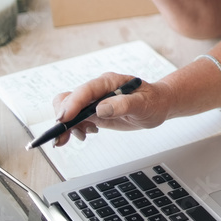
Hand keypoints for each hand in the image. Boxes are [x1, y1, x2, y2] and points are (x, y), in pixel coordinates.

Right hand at [51, 72, 172, 146]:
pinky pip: (75, 119)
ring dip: (67, 125)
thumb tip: (101, 109)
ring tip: (80, 136)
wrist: (158, 105)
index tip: (64, 119)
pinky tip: (86, 134)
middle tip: (62, 137)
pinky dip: (74, 128)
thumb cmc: (153, 101)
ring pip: (68, 110)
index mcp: (109, 82)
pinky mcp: (94, 112)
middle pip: (69, 99)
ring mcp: (94, 101)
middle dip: (63, 118)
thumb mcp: (143, 104)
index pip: (85, 90)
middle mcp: (98, 90)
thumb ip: (123, 105)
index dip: (72, 104)